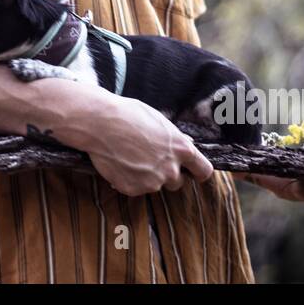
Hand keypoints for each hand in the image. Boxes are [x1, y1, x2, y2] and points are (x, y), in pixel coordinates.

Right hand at [82, 96, 213, 196]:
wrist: (100, 123)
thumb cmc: (129, 115)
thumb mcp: (159, 120)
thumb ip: (175, 137)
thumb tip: (188, 144)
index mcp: (181, 149)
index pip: (204, 171)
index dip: (198, 172)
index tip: (192, 172)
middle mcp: (170, 169)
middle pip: (178, 182)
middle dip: (168, 174)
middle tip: (151, 159)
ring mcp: (151, 182)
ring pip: (155, 185)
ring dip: (147, 176)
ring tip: (130, 157)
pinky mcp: (133, 189)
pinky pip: (136, 188)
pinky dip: (129, 180)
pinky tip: (120, 163)